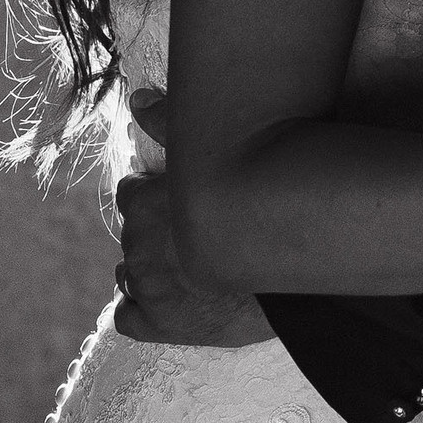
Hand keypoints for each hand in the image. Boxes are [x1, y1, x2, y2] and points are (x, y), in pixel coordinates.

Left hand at [110, 91, 272, 347]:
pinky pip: (128, 317)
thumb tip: (137, 97)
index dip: (155, 196)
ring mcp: (147, 288)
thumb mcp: (214, 149)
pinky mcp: (161, 325)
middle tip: (192, 232)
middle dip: (156, 232)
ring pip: (129, 275)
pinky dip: (140, 308)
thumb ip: (169, 120)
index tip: (179, 199)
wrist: (294, 263)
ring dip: (150, 268)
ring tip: (185, 265)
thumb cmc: (259, 200)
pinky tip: (168, 300)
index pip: (131, 196)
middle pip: (133, 235)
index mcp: (143, 204)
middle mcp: (136, 246)